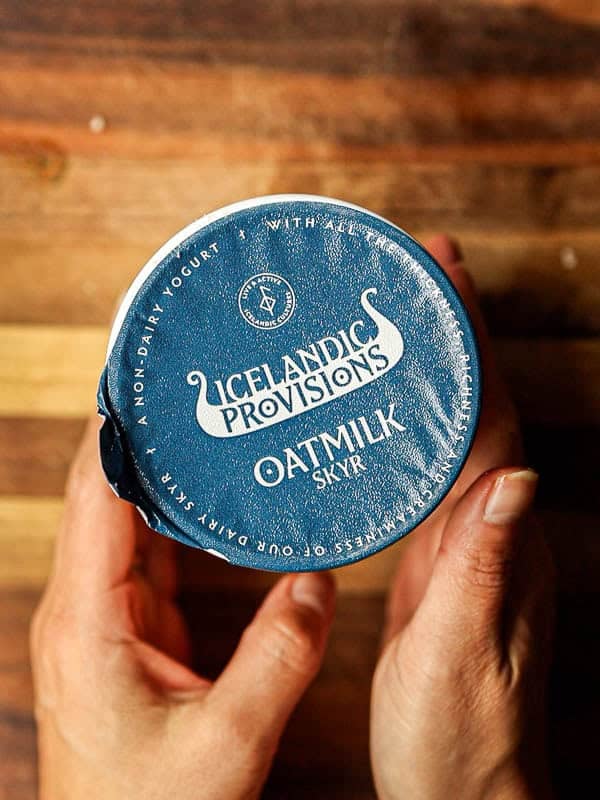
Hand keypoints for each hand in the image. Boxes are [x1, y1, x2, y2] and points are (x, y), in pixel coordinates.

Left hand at [30, 417, 335, 799]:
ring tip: (210, 423)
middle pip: (104, 492)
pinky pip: (148, 552)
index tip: (150, 374)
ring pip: (127, 519)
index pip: (95, 493)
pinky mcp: (127, 629)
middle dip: (144, 434)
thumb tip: (321, 581)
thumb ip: (279, 656)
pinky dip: (176, 517)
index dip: (119, 429)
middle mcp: (84, 604)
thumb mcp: (228, 744)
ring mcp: (103, 615)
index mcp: (87, 618)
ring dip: (162, 473)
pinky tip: (213, 498)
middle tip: (194, 382)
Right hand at [370, 236, 555, 799]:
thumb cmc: (460, 737)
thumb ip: (488, 569)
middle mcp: (491, 525)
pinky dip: (406, 423)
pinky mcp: (437, 555)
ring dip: (432, 367)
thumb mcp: (464, 657)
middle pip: (476, 405)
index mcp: (501, 539)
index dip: (474, 343)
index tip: (449, 276)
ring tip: (397, 312)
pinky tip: (376, 407)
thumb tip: (517, 477)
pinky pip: (424, 468)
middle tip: (421, 266)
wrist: (458, 789)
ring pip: (451, 429)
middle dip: (455, 331)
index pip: (494, 417)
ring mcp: (465, 537)